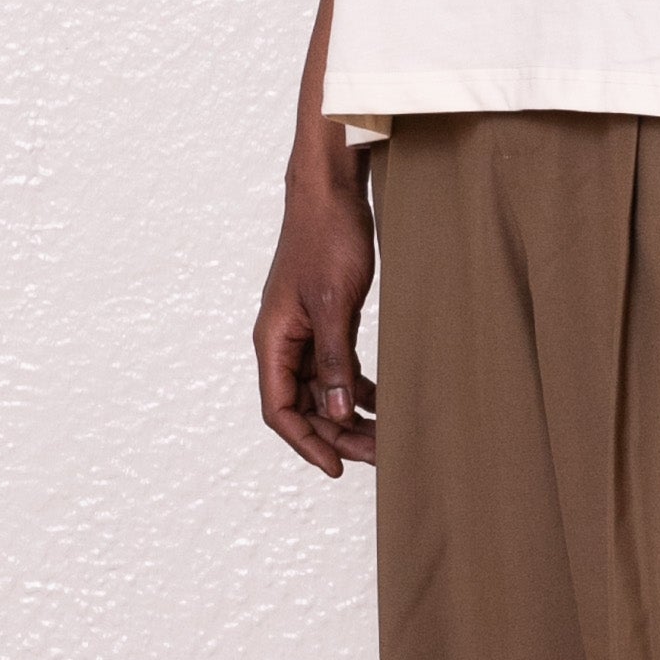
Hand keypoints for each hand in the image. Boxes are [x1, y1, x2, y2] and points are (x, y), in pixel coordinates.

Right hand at [254, 163, 377, 475]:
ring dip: (350, 415)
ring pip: (324, 390)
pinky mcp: (326, 320)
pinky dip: (357, 388)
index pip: (280, 409)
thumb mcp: (335, 304)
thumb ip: (336, 360)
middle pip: (304, 405)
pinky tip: (382, 403)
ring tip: (385, 437)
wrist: (330, 192)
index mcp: (273, 340)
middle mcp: (283, 341)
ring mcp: (304, 332)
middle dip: (337, 434)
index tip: (338, 467)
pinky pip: (337, 368)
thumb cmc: (326, 239)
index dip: (306, 443)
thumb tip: (339, 413)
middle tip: (379, 455)